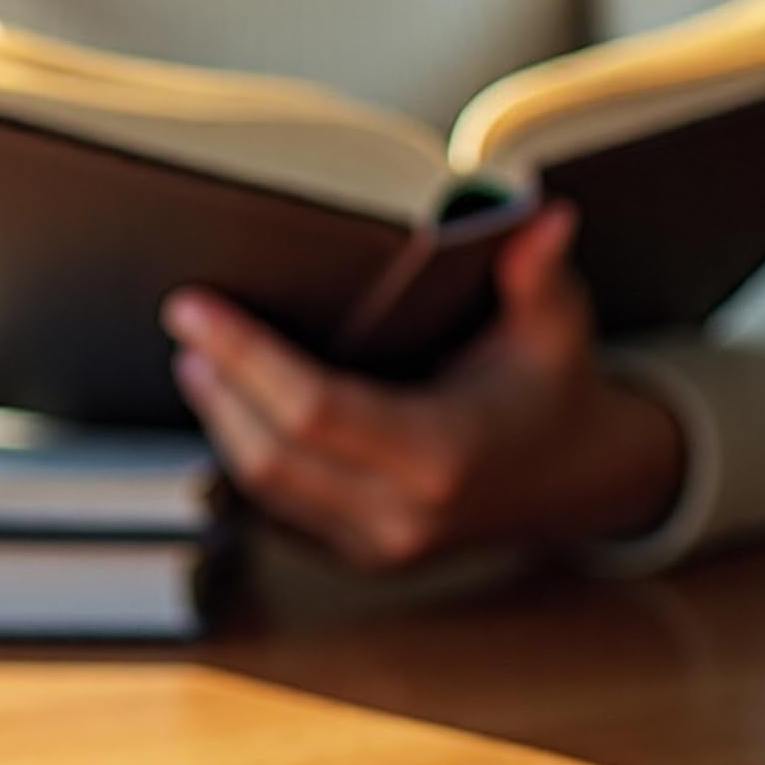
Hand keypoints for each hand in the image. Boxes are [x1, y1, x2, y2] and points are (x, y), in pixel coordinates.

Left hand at [162, 203, 686, 569]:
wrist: (579, 479)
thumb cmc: (555, 389)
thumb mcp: (555, 324)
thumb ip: (537, 268)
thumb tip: (541, 206)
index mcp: (444, 455)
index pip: (313, 410)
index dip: (245, 357)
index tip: (193, 309)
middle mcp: (405, 515)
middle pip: (270, 454)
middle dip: (219, 386)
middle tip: (185, 326)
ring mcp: (379, 548)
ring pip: (264, 487)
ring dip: (221, 421)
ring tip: (198, 360)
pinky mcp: (360, 558)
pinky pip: (276, 512)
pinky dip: (245, 457)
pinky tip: (229, 408)